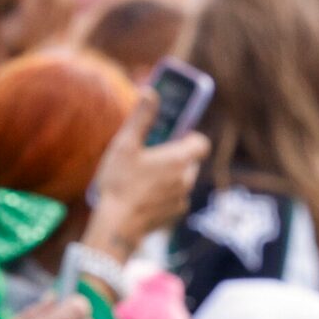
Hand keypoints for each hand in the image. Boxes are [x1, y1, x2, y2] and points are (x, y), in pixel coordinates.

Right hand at [84, 89, 210, 260]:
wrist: (116, 227)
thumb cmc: (120, 183)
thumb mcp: (125, 145)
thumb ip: (141, 117)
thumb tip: (151, 91)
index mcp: (179, 159)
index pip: (201, 143)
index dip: (190, 137)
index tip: (172, 137)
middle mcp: (186, 180)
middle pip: (189, 162)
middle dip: (173, 157)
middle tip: (149, 155)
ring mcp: (181, 201)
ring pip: (180, 181)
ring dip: (168, 177)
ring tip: (141, 178)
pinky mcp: (173, 218)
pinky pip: (173, 200)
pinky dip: (162, 196)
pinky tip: (141, 197)